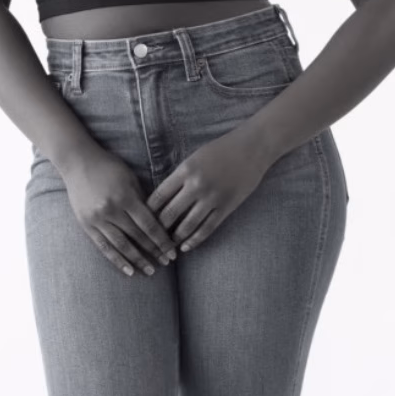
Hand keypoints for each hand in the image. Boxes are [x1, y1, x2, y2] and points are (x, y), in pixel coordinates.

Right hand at [59, 144, 178, 277]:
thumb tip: (157, 222)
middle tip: (166, 263)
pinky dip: (117, 260)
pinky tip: (128, 270)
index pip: (148, 224)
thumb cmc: (108, 167)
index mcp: (125, 197)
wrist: (77, 162)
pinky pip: (104, 247)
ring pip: (121, 245)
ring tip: (150, 270)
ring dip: (137, 260)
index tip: (173, 252)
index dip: (162, 240)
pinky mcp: (86, 224)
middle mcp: (111, 210)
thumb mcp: (130, 178)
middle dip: (154, 251)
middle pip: (137, 236)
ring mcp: (97, 219)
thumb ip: (142, 200)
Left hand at [145, 132, 269, 252]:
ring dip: (174, 239)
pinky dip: (195, 240)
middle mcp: (196, 185)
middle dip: (158, 230)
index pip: (158, 196)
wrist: (252, 148)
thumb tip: (163, 198)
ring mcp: (212, 198)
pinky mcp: (226, 207)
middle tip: (150, 240)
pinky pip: (207, 228)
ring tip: (167, 247)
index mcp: (185, 170)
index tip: (142, 221)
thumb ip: (179, 176)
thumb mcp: (194, 158)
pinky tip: (186, 247)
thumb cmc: (221, 149)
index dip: (148, 212)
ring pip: (187, 225)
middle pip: (169, 214)